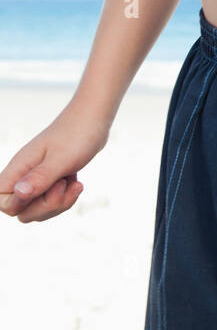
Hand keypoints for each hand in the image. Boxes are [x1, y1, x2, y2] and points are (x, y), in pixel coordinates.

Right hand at [0, 101, 110, 222]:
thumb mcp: (61, 159)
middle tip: (63, 185)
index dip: (19, 205)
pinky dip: (66, 198)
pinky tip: (77, 183)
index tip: (42, 189)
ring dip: (59, 203)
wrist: (94, 118)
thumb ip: (39, 178)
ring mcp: (37, 178)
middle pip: (21, 211)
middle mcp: (24, 175)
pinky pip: (52, 202)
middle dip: (46, 206)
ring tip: (74, 183)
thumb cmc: (77, 134)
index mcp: (19, 167)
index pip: (1, 201)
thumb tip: (18, 194)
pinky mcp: (51, 180)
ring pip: (38, 209)